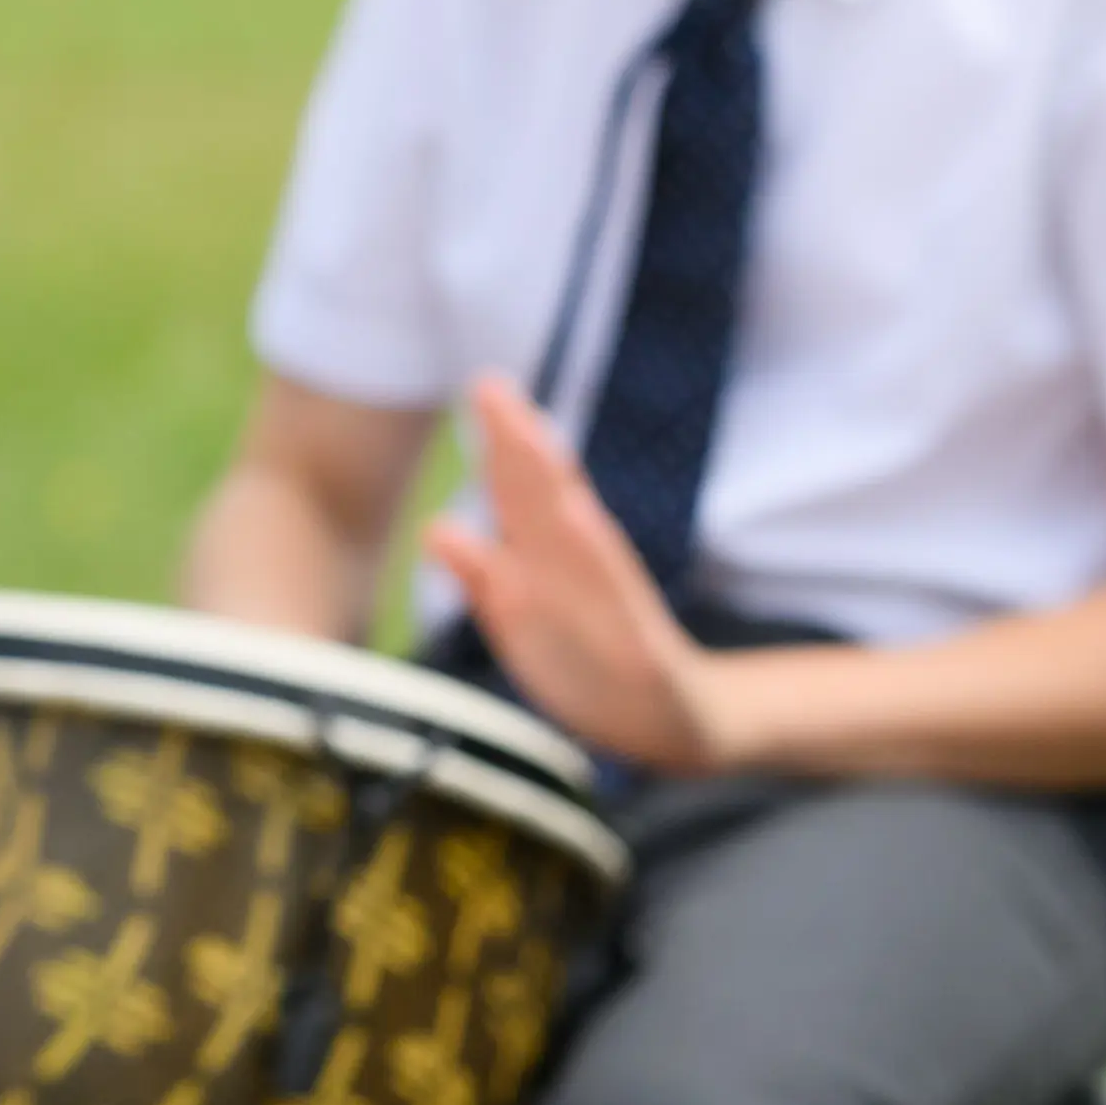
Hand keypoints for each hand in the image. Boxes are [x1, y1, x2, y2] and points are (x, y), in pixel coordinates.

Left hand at [417, 373, 732, 769]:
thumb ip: (486, 575)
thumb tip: (436, 529)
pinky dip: (595, 560)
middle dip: (518, 443)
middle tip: (492, 388)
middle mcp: (583, 571)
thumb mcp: (528, 622)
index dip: (504, 440)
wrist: (669, 719)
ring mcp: (612, 606)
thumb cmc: (591, 662)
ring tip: (530, 436)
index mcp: (557, 561)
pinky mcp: (640, 647)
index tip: (484, 385)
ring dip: (552, 485)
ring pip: (576, 536)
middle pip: (545, 497)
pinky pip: (616, 598)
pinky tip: (580, 519)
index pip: (525, 490)